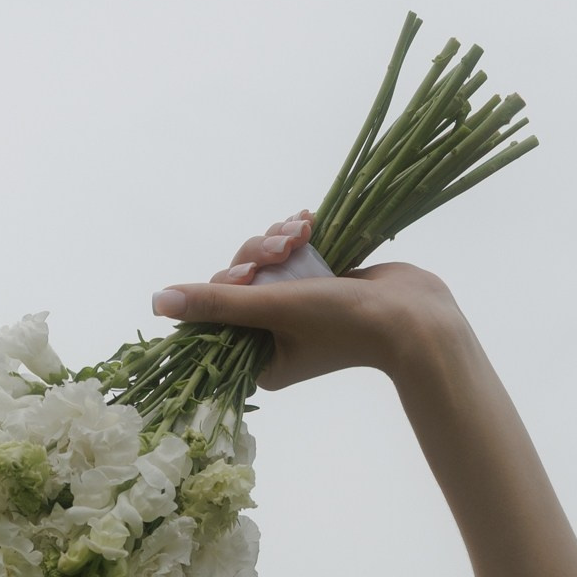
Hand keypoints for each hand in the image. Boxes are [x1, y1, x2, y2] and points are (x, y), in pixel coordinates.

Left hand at [151, 211, 465, 389]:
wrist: (416, 318)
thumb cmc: (345, 323)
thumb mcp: (275, 308)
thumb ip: (217, 303)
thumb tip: (159, 302)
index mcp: (257, 356)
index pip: (217, 310)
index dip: (227, 283)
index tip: (251, 274)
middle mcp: (273, 334)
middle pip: (239, 279)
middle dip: (258, 254)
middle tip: (284, 248)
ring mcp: (297, 307)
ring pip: (265, 261)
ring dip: (278, 239)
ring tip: (303, 232)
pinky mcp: (320, 283)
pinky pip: (292, 253)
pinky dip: (295, 234)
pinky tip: (307, 220)